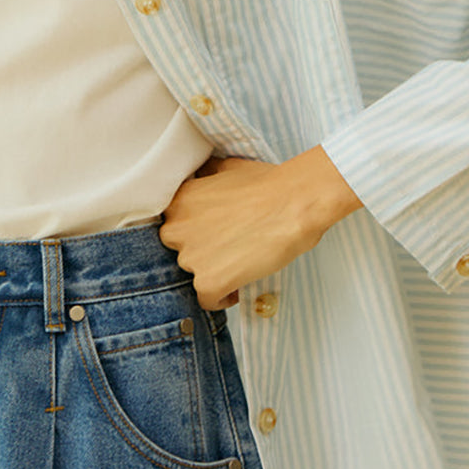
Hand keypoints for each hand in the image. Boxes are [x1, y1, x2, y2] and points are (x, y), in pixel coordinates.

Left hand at [159, 145, 362, 309]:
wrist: (294, 204)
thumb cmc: (268, 185)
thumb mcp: (226, 168)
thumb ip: (206, 177)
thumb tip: (205, 177)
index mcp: (178, 202)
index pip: (175, 227)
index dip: (195, 232)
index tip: (213, 234)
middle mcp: (176, 229)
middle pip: (181, 251)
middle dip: (203, 252)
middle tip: (230, 247)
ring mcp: (190, 258)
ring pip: (194, 276)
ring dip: (214, 273)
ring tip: (241, 264)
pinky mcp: (208, 282)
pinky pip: (207, 300)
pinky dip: (224, 297)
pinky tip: (240, 285)